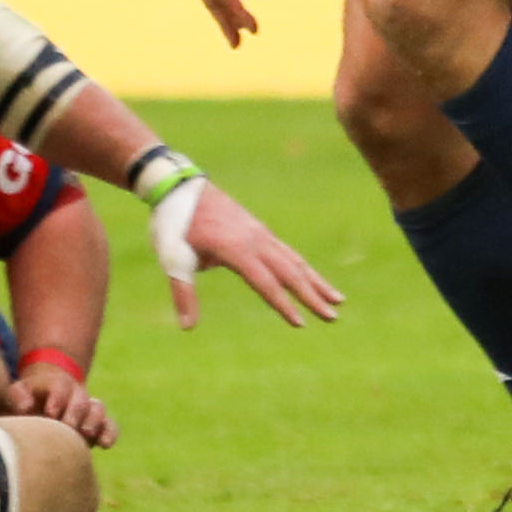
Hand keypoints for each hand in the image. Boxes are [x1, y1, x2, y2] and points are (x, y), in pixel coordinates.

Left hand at [5, 357, 117, 447]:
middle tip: (68, 425)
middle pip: (81, 398)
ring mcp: (89, 409)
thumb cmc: (26, 399)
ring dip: (93, 421)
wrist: (42, 403)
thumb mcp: (16, 393)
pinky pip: (110, 426)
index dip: (58, 398)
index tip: (50, 412)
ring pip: (98, 409)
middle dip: (75, 412)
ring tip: (84, 433)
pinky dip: (110, 434)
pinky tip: (104, 445)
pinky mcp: (98, 426)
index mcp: (56, 384)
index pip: (61, 385)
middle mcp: (76, 394)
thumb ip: (17, 396)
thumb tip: (26, 407)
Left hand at [170, 181, 344, 329]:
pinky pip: (285, 251)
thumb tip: (186, 328)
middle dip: (312, 296)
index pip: (264, 283)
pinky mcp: (257, 228)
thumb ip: (184, 293)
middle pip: (289, 272)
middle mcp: (254, 240)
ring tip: (338, 300)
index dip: (282, 304)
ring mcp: (258, 232)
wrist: (176, 184)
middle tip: (333, 318)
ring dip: (316, 281)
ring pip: (294, 260)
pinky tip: (310, 277)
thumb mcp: (173, 258)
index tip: (300, 324)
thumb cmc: (173, 223)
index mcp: (235, 249)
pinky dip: (302, 266)